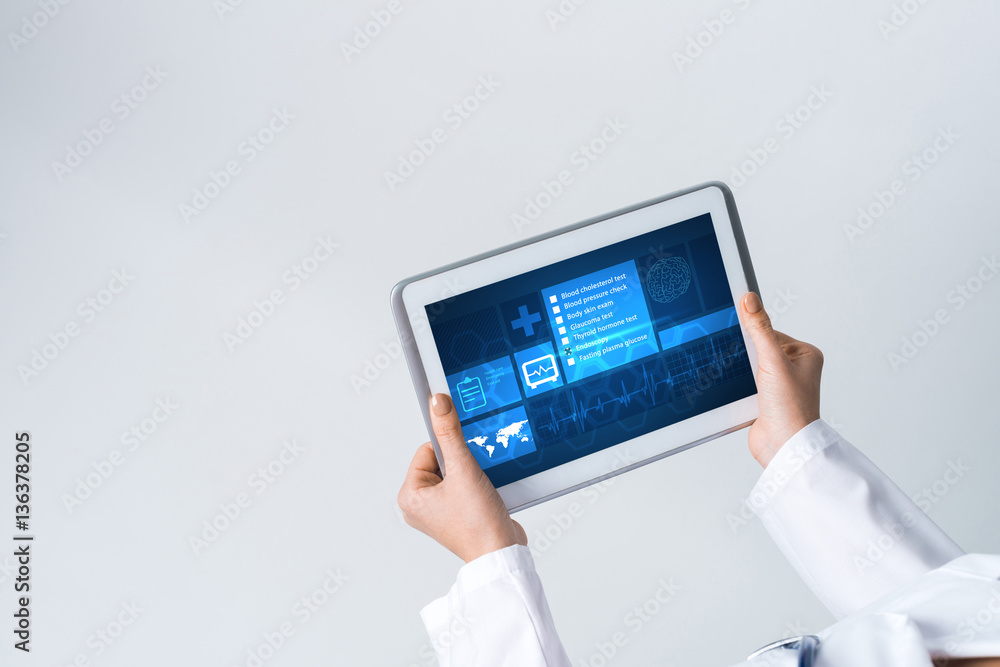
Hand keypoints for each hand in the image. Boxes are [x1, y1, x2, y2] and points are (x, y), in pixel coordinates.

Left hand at [397, 393, 526, 562]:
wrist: (502, 553)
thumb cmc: (478, 524)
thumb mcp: (463, 469)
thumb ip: (450, 433)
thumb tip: (438, 403)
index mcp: (410, 496)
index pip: (427, 450)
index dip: (450, 450)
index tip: (464, 459)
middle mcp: (420, 505)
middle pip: (442, 460)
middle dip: (463, 463)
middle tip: (472, 480)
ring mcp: (438, 511)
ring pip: (456, 471)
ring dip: (472, 473)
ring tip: (479, 491)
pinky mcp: (456, 514)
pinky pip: (464, 485)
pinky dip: (477, 484)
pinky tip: (485, 496)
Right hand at [738, 292, 823, 467]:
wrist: (783, 448)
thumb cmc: (791, 410)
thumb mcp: (773, 362)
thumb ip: (759, 329)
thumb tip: (749, 299)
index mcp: (805, 355)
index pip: (771, 332)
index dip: (754, 335)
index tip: (738, 332)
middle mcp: (795, 368)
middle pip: (758, 347)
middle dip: (746, 355)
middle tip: (746, 366)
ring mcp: (779, 384)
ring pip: (749, 365)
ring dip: (741, 372)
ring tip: (747, 383)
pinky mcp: (765, 398)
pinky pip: (745, 382)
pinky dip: (738, 385)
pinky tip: (740, 392)